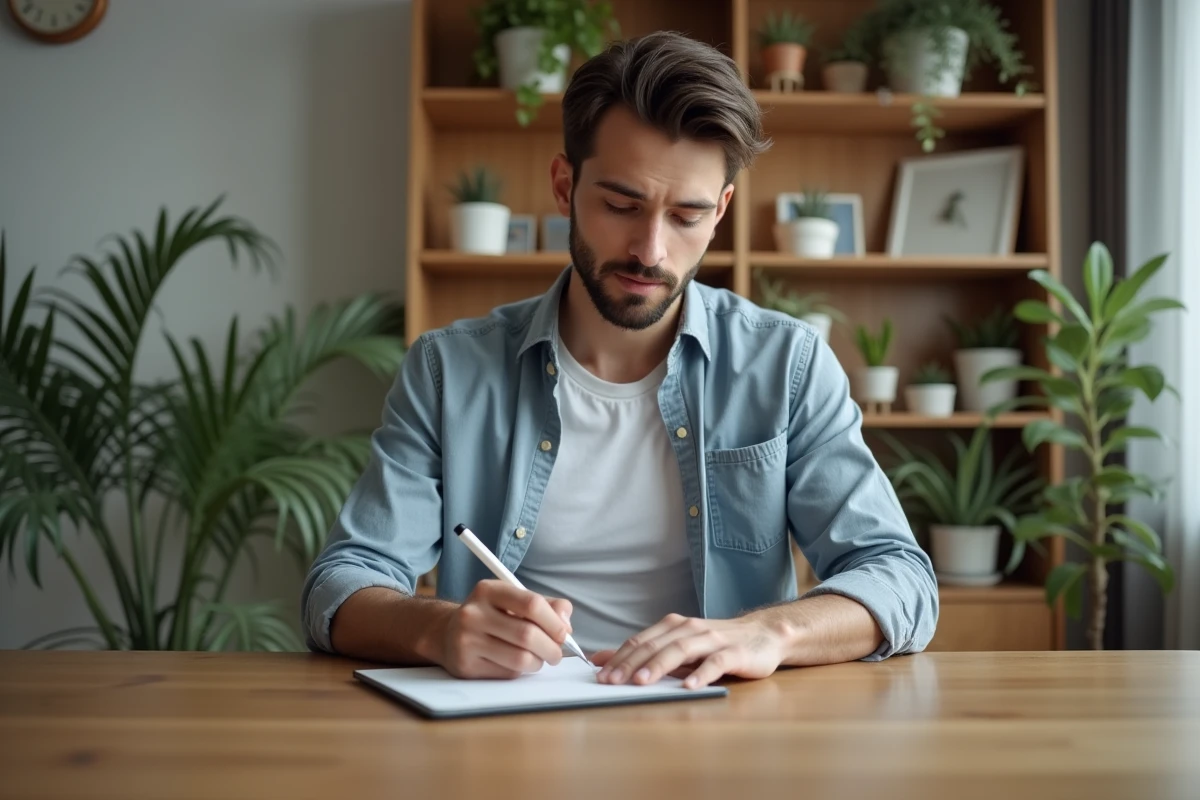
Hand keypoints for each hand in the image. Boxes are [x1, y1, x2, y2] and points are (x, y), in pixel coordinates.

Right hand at [434, 580, 572, 679]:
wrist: (447, 633)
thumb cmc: (492, 616)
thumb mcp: (514, 600)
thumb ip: (546, 606)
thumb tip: (566, 624)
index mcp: (488, 590)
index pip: (531, 603)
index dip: (554, 621)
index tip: (564, 632)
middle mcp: (473, 613)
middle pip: (527, 634)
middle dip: (551, 647)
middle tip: (557, 653)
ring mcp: (466, 641)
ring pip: (520, 658)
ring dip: (538, 662)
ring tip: (539, 658)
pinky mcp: (466, 666)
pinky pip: (507, 673)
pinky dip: (521, 671)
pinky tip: (517, 663)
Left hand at [593, 614, 784, 688]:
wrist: (763, 635)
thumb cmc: (716, 645)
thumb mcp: (678, 647)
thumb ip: (644, 654)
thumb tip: (602, 660)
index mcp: (673, 627)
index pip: (641, 641)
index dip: (619, 657)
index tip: (599, 675)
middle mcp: (690, 629)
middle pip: (656, 645)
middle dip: (631, 663)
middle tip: (611, 681)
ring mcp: (712, 640)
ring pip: (681, 650)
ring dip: (659, 666)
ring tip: (641, 682)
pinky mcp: (735, 653)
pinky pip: (716, 663)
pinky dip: (701, 674)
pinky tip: (689, 687)